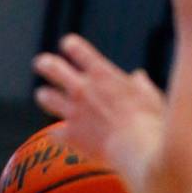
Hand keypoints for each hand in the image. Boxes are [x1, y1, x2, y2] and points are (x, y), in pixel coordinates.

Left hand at [33, 34, 166, 167]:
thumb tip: (138, 77)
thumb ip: (140, 85)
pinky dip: (58, 134)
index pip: (78, 51)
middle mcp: (82, 89)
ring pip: (46, 97)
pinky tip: (60, 135)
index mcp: (103, 75)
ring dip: (45, 95)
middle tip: (41, 62)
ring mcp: (73, 112)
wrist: (137, 148)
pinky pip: (54, 133)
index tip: (67, 44)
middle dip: (45, 64)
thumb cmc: (150, 121)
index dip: (71, 46)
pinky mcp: (69, 135)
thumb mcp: (150, 96)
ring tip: (44, 94)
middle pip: (53, 68)